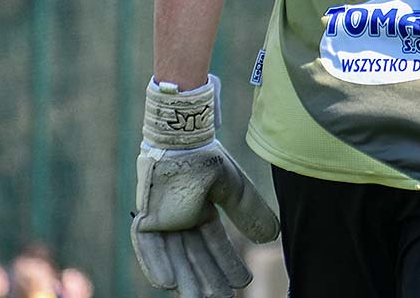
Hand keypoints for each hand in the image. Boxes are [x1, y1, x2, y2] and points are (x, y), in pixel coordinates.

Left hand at [130, 76, 280, 297]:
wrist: (183, 137)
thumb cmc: (206, 156)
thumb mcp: (233, 187)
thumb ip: (249, 211)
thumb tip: (272, 237)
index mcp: (200, 212)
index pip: (214, 245)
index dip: (227, 264)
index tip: (242, 282)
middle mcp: (181, 220)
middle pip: (195, 257)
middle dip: (208, 279)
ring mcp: (162, 218)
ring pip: (173, 257)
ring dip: (185, 279)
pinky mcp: (147, 215)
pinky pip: (148, 245)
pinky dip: (155, 264)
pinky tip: (166, 284)